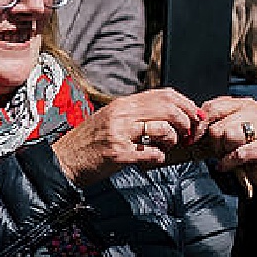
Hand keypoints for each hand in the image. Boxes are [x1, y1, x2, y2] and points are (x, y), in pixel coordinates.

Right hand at [50, 88, 203, 186]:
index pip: (164, 94)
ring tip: (164, 148)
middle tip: (188, 135)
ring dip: (172, 141)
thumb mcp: (109, 120)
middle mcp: (121, 115)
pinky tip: (152, 160)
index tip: (194, 116)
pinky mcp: (118, 154)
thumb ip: (134, 114)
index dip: (186, 104)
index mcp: (121, 105)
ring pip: (163, 129)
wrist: (62, 162)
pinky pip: (152, 153)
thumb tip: (166, 113)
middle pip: (169, 109)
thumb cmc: (86, 144)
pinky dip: (158, 158)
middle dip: (187, 122)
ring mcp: (119, 134)